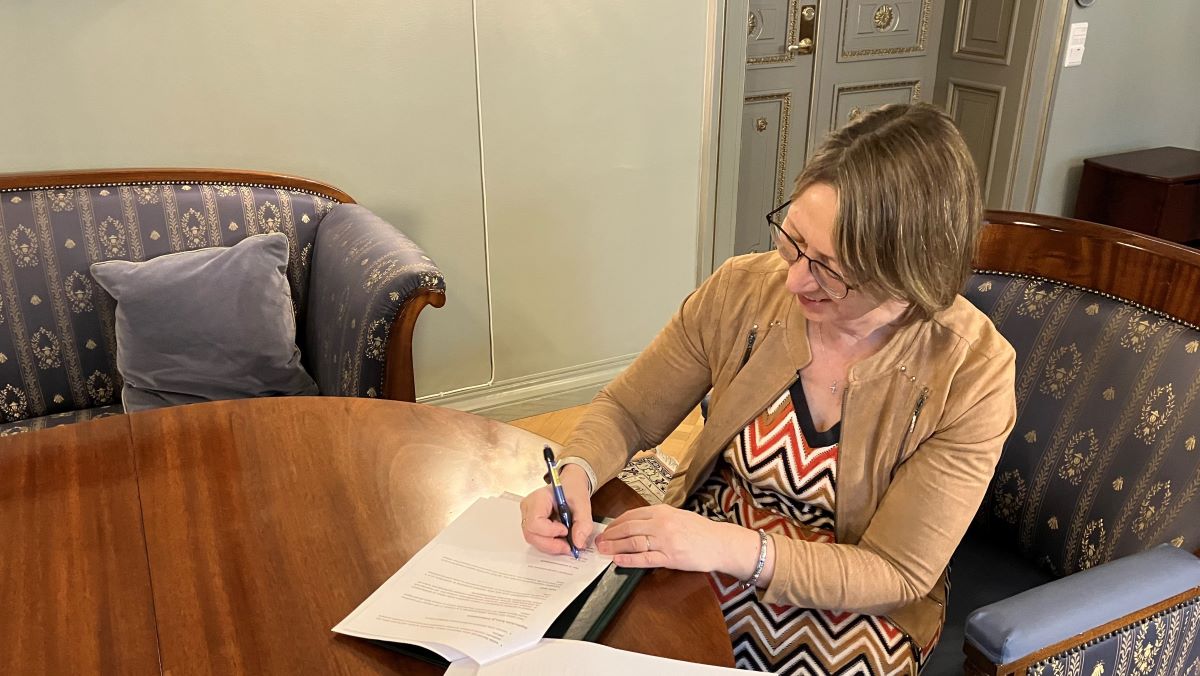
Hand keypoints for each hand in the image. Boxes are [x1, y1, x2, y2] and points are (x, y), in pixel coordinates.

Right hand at [520, 464, 593, 555]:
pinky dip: (549, 543)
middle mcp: (528, 507)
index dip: (550, 531)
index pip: (535, 522)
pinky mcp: (531, 523)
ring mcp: (527, 516)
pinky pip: (536, 539)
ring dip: (551, 545)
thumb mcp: (583, 504)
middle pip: (531, 534)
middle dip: (551, 544)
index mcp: (538, 498)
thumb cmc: (573, 490)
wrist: (570, 485)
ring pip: (532, 539)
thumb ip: (583, 523)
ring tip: (566, 542)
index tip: (566, 530)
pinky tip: (560, 539)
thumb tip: (578, 543)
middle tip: (569, 546)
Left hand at [595, 504, 758, 574]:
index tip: (605, 530)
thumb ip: (658, 518)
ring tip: (602, 550)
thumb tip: (635, 523)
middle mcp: (661, 523)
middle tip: (597, 541)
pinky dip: (629, 560)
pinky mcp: (671, 558)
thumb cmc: (700, 530)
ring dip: (615, 546)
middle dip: (610, 535)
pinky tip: (618, 560)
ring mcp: (665, 541)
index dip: (615, 523)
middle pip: (628, 528)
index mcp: (662, 511)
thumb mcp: (677, 516)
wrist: (720, 543)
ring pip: (633, 543)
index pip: (631, 515)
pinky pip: (645, 559)